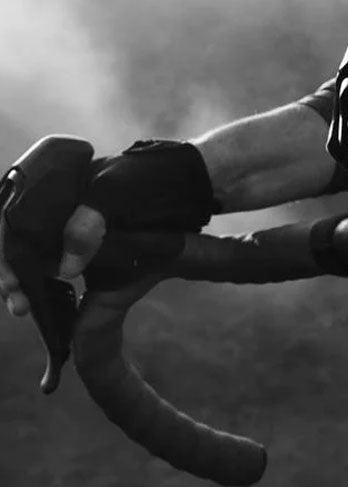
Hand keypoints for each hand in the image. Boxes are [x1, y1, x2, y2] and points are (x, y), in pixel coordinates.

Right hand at [0, 139, 214, 317]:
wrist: (191, 182)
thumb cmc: (152, 177)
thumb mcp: (118, 190)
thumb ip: (89, 221)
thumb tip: (65, 269)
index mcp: (61, 185)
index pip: (18, 218)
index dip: (9, 250)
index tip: (10, 280)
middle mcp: (64, 206)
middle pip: (26, 241)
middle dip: (15, 273)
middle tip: (18, 305)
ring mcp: (79, 225)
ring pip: (42, 257)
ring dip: (30, 282)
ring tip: (25, 308)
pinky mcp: (96, 244)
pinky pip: (67, 264)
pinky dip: (54, 283)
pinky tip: (49, 302)